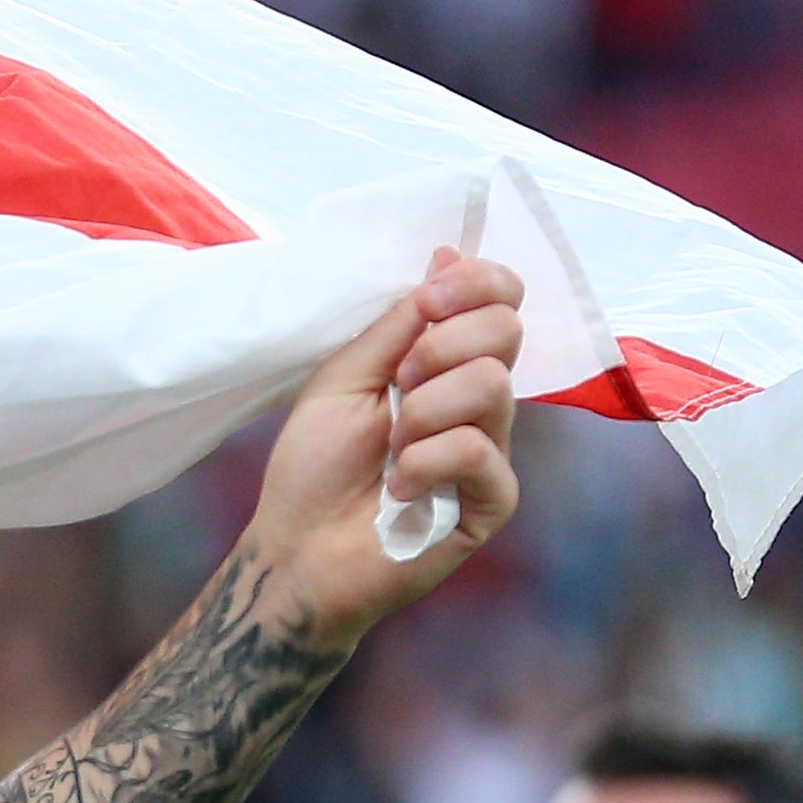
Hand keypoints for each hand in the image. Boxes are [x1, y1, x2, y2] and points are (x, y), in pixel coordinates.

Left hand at [243, 251, 525, 647]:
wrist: (297, 550)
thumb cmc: (313, 468)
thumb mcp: (343, 377)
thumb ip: (397, 322)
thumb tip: (448, 252)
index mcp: (446, 363)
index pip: (501, 299)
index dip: (476, 285)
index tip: (428, 300)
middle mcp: (479, 401)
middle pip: (506, 331)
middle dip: (438, 349)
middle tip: (396, 389)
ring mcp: (493, 450)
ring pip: (491, 387)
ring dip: (422, 413)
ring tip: (391, 449)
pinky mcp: (494, 500)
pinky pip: (478, 451)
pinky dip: (424, 465)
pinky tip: (398, 490)